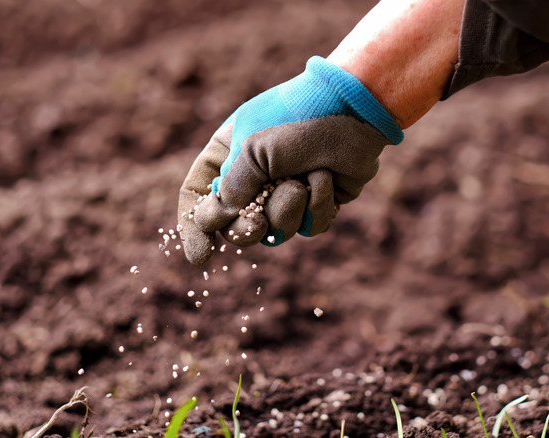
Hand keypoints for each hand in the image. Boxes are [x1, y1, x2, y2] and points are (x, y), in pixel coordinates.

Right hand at [177, 56, 402, 264]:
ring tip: (302, 181)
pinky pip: (309, 228)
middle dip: (247, 230)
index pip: (198, 196)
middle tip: (256, 225)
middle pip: (235, 226)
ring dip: (288, 210)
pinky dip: (317, 206)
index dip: (195, 228)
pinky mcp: (317, 203)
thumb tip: (211, 222)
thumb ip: (231, 189)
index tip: (202, 256)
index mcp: (228, 155)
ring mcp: (286, 192)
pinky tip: (326, 178)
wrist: (354, 109)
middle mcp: (254, 177)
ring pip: (276, 232)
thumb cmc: (297, 118)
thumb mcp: (253, 149)